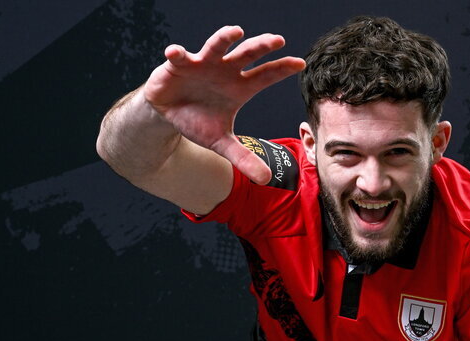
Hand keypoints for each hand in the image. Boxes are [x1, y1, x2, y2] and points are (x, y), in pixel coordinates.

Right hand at [143, 26, 304, 183]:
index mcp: (239, 87)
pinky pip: (179, 56)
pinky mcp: (178, 64)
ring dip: (224, 38)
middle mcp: (225, 70)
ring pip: (216, 46)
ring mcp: (203, 63)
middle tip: (278, 40)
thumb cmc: (198, 120)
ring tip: (236, 31)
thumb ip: (243, 158)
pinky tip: (175, 53)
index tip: (300, 63)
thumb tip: (267, 180)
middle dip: (261, 46)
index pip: (265, 76)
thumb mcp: (222, 143)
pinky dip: (176, 54)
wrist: (169, 114)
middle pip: (247, 54)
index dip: (282, 68)